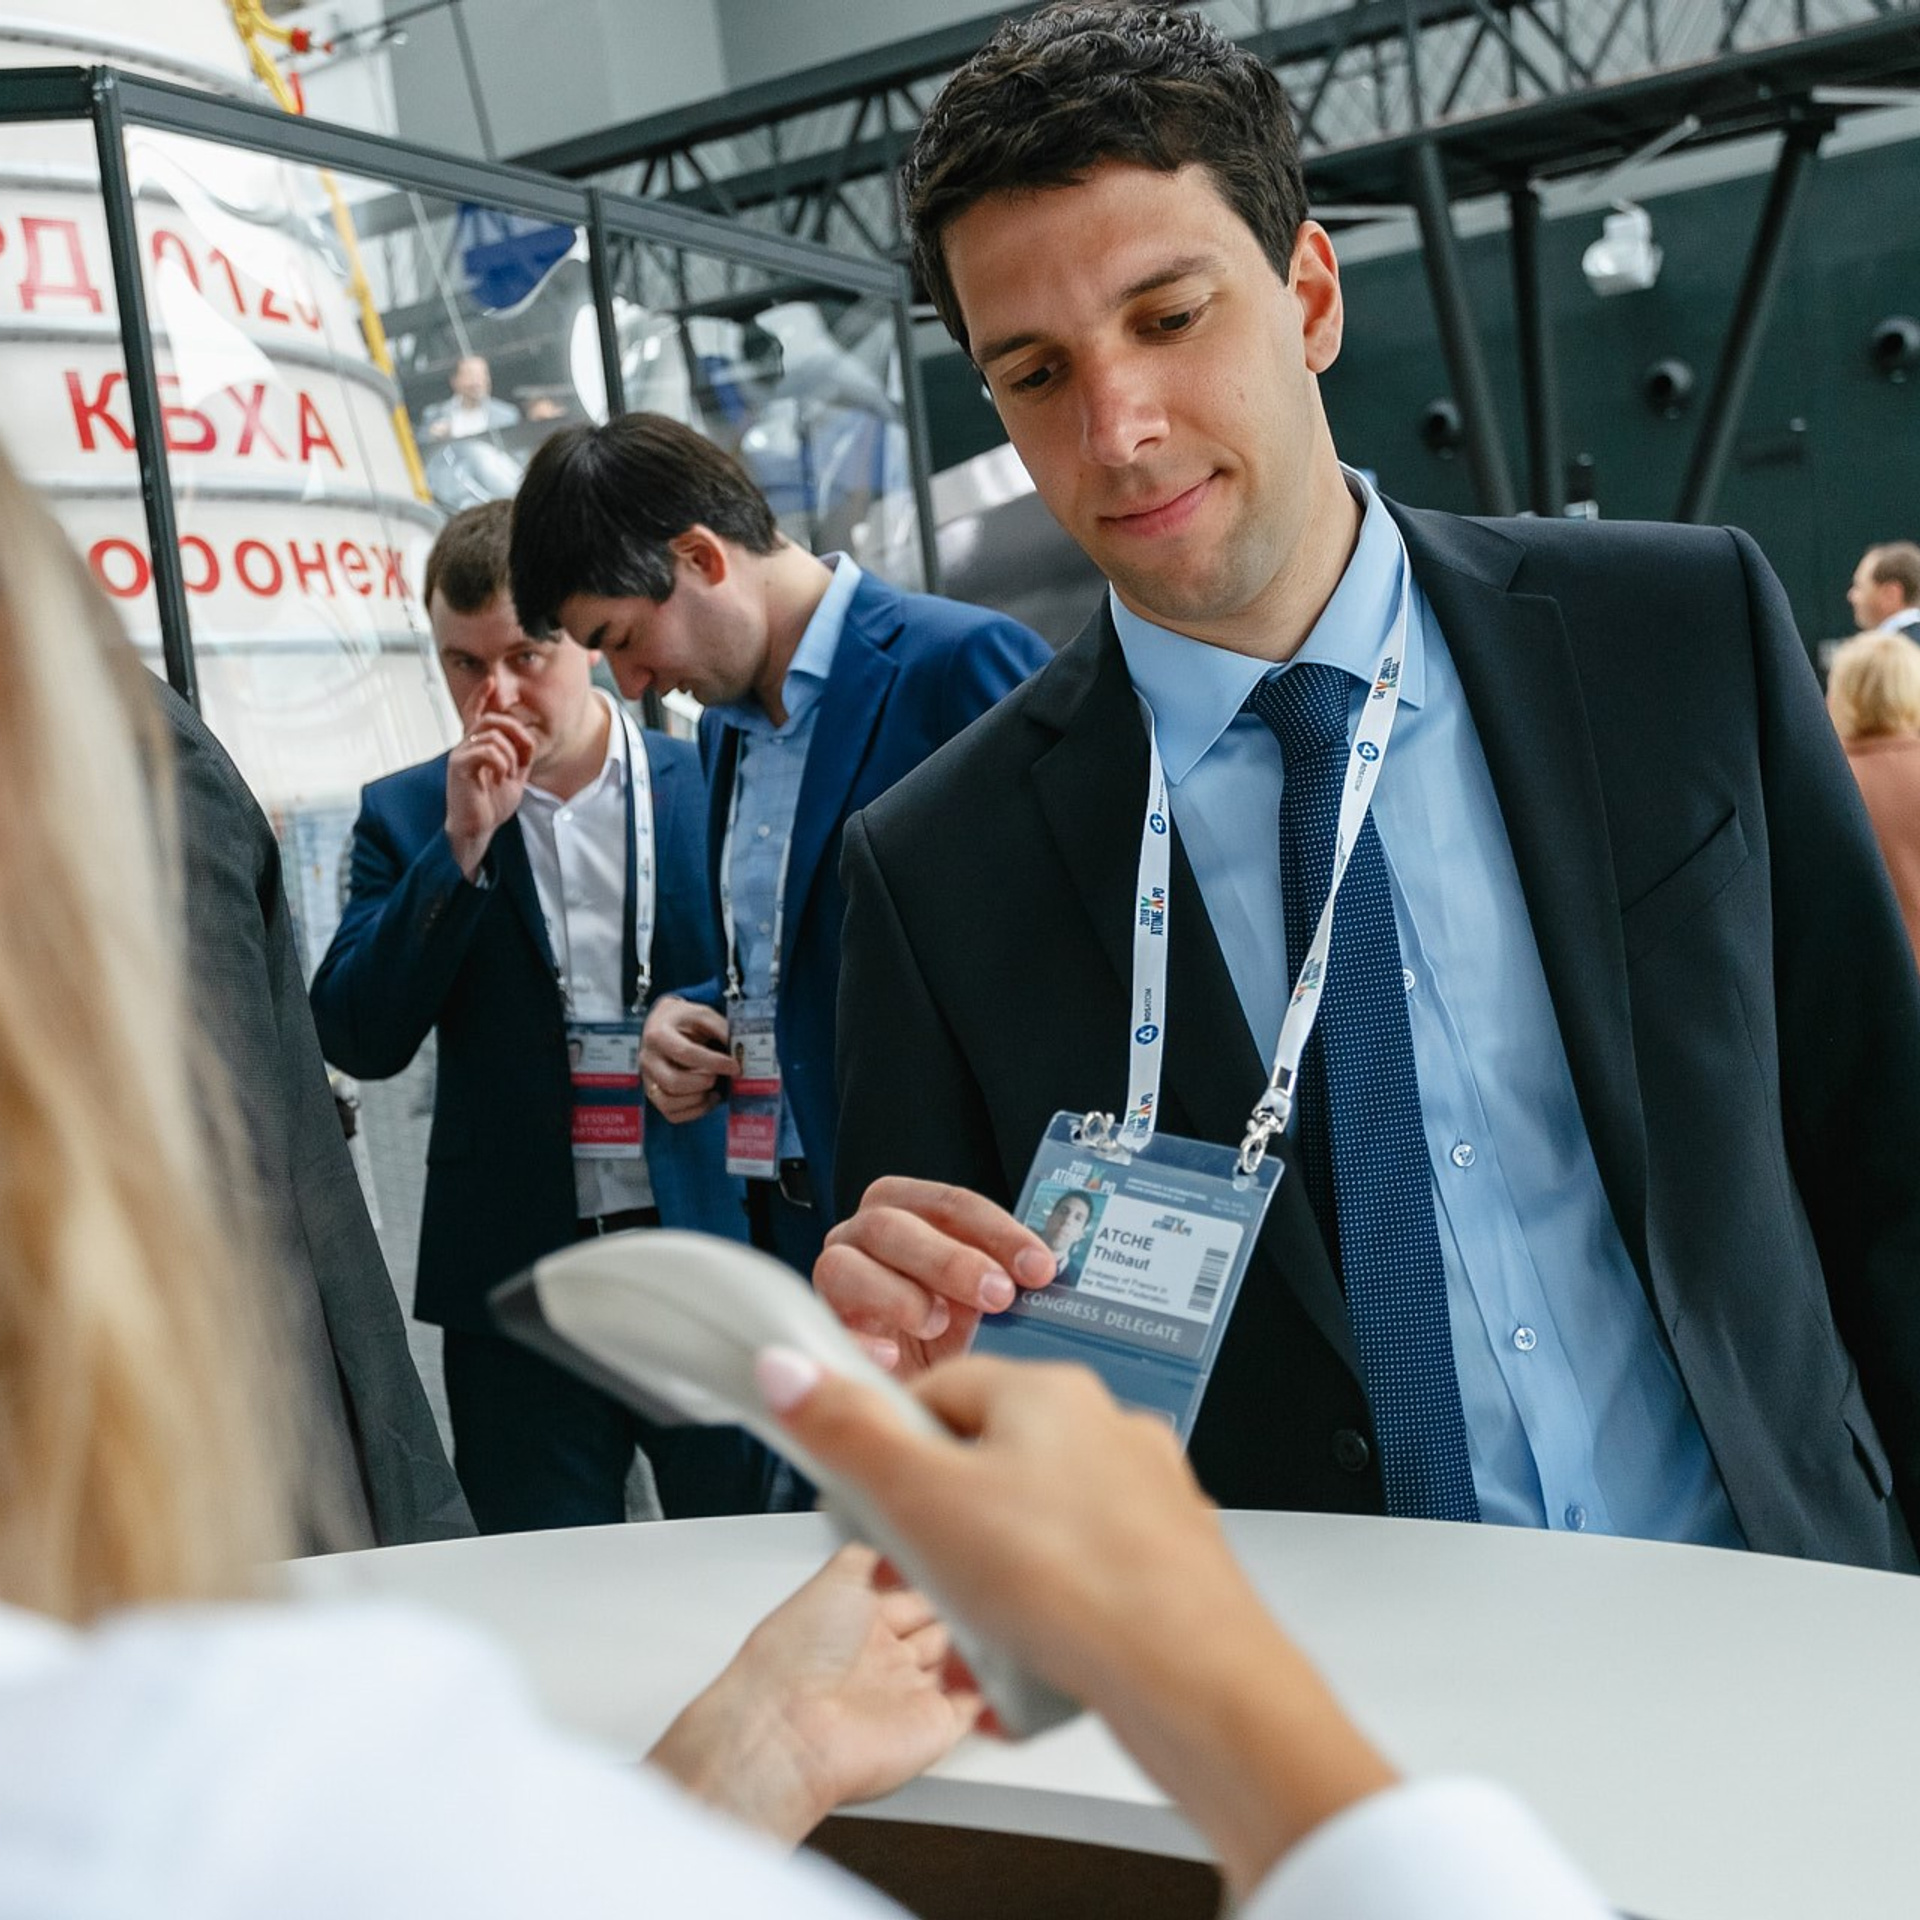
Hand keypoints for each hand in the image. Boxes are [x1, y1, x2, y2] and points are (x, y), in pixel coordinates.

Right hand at [445, 703, 535, 878]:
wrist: (477, 827)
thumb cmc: (490, 803)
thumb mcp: (513, 774)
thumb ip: (519, 755)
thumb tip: (526, 738)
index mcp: (477, 746)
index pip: (475, 712)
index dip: (482, 695)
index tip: (491, 681)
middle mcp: (465, 746)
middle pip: (490, 718)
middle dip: (515, 729)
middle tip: (525, 751)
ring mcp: (460, 754)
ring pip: (492, 735)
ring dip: (511, 754)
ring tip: (510, 773)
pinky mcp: (459, 766)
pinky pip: (487, 750)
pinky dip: (502, 762)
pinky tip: (501, 777)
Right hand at [641, 996, 734, 1122]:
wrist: (663, 1024)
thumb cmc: (684, 1020)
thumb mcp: (703, 1014)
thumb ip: (721, 1029)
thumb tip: (739, 1049)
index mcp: (658, 1035)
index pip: (685, 1053)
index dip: (714, 1062)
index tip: (734, 1066)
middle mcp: (648, 1059)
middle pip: (673, 1082)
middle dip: (704, 1082)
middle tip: (718, 1075)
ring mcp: (648, 1079)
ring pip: (669, 1102)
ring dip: (698, 1099)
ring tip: (713, 1088)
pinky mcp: (653, 1094)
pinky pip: (671, 1113)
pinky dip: (694, 1111)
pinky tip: (707, 1097)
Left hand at [647, 1543, 978, 1844]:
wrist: (790, 1728)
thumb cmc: (796, 1652)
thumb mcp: (839, 1573)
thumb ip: (876, 1551)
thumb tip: (901, 1533)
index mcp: (858, 1620)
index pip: (913, 1592)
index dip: (938, 1576)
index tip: (965, 1556)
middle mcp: (883, 1658)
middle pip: (940, 1626)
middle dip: (964, 1607)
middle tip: (990, 1586)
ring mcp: (908, 1693)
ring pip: (959, 1665)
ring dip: (981, 1646)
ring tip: (1007, 1618)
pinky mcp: (932, 1728)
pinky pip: (973, 1709)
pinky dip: (993, 1694)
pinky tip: (1009, 1672)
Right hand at [759, 1354, 1396, 1896]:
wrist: (1197, 1683)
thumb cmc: (1077, 1588)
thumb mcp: (923, 1504)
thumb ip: (848, 1433)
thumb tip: (790, 1371)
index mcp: (1049, 1392)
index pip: (936, 1391)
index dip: (887, 1447)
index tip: (865, 1498)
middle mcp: (1106, 1429)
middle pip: (986, 1458)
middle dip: (941, 1525)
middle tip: (922, 1577)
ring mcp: (1144, 1496)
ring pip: (1034, 1524)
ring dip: (992, 1578)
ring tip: (977, 1634)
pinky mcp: (1166, 1561)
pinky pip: (1080, 1577)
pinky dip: (1047, 1614)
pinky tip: (1029, 1660)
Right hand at [816, 1177, 1055, 1373]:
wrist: (926, 1412)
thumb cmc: (959, 1348)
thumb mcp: (990, 1311)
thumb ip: (1010, 1283)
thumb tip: (1052, 1277)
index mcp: (916, 1220)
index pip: (950, 1204)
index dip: (996, 1230)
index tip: (1037, 1266)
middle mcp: (869, 1243)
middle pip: (891, 1224)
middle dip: (949, 1258)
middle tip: (996, 1295)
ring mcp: (838, 1287)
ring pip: (844, 1264)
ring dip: (897, 1293)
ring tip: (937, 1324)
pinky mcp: (823, 1335)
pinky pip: (825, 1326)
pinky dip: (860, 1340)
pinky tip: (892, 1359)